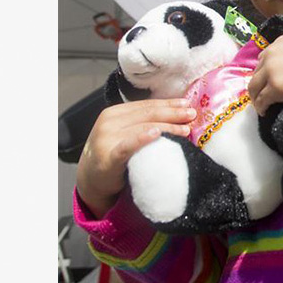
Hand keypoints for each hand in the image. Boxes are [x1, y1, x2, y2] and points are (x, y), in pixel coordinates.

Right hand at [76, 98, 197, 218]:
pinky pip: (127, 146)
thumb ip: (141, 123)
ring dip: (167, 127)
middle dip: (172, 113)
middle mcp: (109, 121)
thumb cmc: (113, 154)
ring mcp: (107, 138)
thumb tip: (176, 114)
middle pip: (147, 115)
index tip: (187, 104)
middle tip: (192, 115)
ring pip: (143, 128)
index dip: (168, 104)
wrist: (91, 178)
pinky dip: (142, 138)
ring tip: (185, 129)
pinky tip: (156, 134)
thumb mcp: (124, 133)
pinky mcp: (108, 157)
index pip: (146, 106)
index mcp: (115, 112)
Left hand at [248, 35, 282, 117]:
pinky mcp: (276, 88)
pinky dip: (262, 108)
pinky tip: (267, 112)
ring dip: (258, 99)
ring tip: (264, 107)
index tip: (268, 83)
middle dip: (259, 86)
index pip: (262, 59)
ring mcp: (272, 71)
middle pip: (256, 74)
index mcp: (280, 42)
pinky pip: (261, 101)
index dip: (265, 73)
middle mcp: (272, 54)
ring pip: (254, 88)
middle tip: (265, 98)